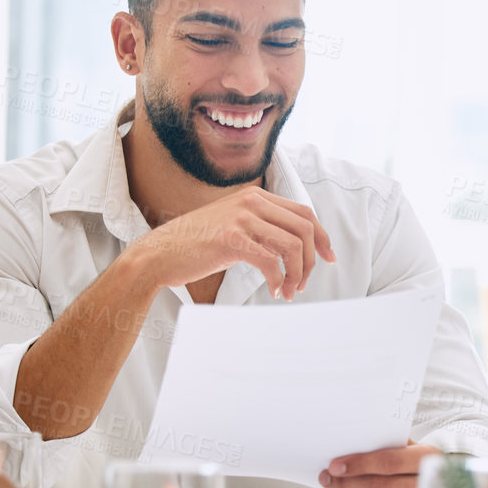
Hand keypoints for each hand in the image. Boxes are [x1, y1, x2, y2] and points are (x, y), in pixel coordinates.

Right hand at [126, 187, 336, 300]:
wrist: (157, 254)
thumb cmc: (195, 246)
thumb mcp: (233, 226)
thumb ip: (261, 228)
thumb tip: (294, 247)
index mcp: (254, 196)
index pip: (303, 212)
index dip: (321, 236)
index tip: (329, 258)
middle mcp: (251, 201)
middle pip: (304, 227)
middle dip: (312, 259)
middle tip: (304, 283)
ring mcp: (241, 218)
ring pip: (292, 246)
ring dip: (297, 274)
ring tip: (288, 291)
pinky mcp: (232, 239)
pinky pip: (271, 262)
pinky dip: (278, 280)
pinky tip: (273, 291)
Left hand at [319, 441, 439, 487]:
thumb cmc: (426, 469)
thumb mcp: (416, 450)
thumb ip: (392, 444)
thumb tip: (355, 442)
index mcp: (429, 460)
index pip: (389, 462)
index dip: (359, 464)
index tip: (335, 465)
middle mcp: (429, 487)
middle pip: (378, 486)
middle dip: (346, 481)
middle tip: (327, 477)